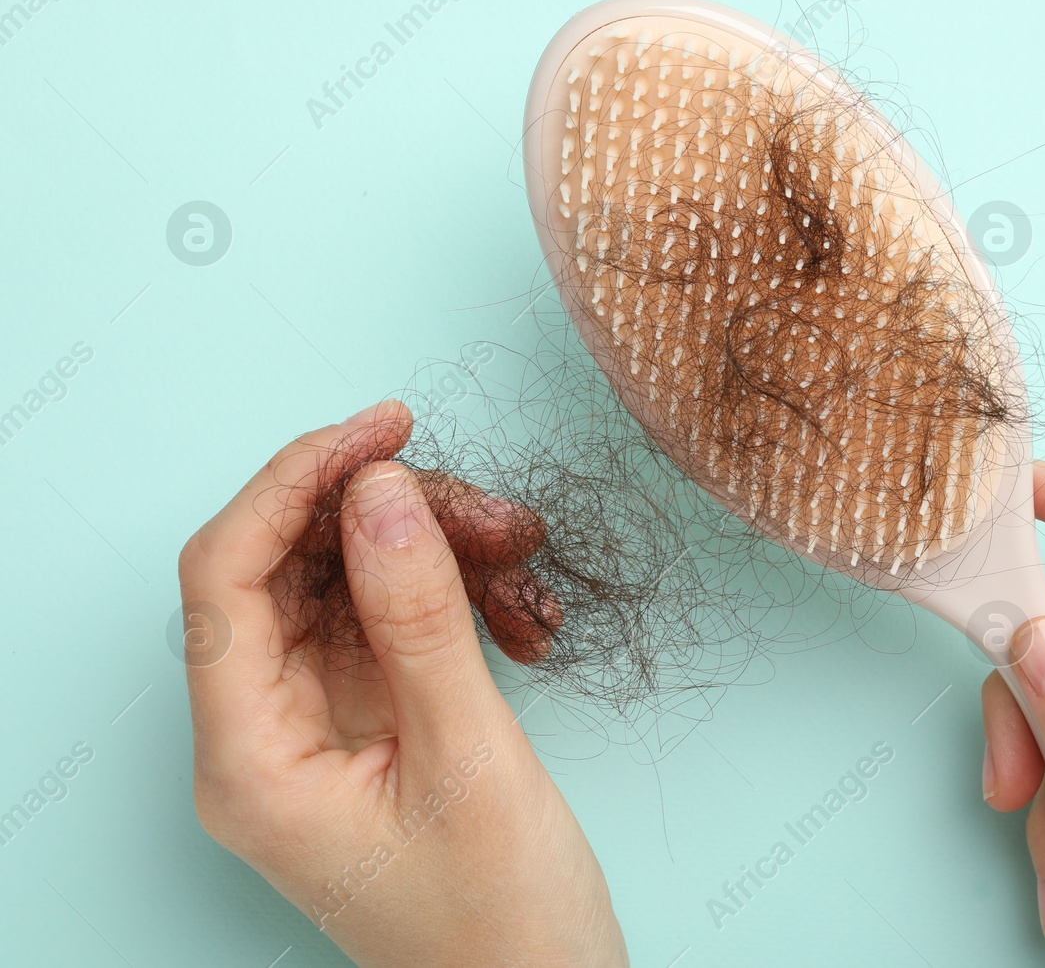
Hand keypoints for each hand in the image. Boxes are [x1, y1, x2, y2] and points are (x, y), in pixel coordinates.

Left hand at [178, 401, 626, 966]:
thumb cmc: (499, 920)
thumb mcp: (468, 759)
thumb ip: (419, 619)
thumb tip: (380, 492)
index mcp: (248, 761)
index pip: (223, 578)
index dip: (293, 483)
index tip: (379, 432)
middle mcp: (261, 737)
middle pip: (287, 568)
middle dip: (383, 516)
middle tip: (478, 505)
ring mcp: (314, 727)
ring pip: (346, 585)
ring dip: (430, 551)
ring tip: (514, 553)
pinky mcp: (367, 723)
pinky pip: (391, 622)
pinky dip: (451, 597)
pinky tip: (514, 605)